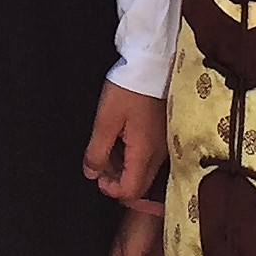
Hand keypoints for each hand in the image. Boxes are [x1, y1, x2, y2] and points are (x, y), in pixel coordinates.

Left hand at [82, 81, 165, 201]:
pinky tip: (121, 138)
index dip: (110, 189)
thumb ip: (97, 151)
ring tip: (107, 147)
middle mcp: (159, 155)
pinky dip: (132, 155)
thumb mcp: (106, 120)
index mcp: (144, 153)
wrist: (154, 64)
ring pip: (143, 172)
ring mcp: (164, 145)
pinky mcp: (164, 135)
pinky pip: (148, 157)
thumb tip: (91, 174)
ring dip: (123, 167)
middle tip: (100, 161)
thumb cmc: (129, 89)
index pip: (131, 191)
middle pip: (139, 185)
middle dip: (116, 180)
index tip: (97, 173)